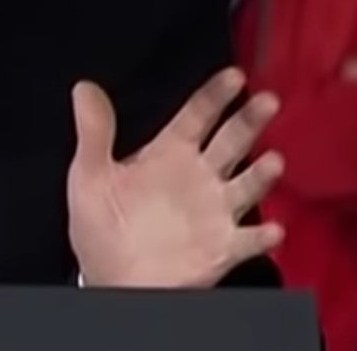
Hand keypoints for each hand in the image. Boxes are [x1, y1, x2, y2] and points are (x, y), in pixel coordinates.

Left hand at [67, 68, 284, 287]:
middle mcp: (199, 177)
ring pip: (246, 187)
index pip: (197, 116)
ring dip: (261, 176)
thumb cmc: (102, 224)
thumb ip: (94, 133)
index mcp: (169, 154)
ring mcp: (214, 212)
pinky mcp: (221, 249)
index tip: (234, 75)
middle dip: (249, 121)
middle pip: (232, 142)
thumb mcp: (90, 176)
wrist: (109, 280)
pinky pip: (247, 242)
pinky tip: (272, 231)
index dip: (215, 95)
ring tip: (273, 162)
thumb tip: (83, 87)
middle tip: (267, 101)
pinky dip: (261, 238)